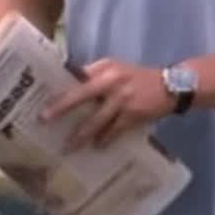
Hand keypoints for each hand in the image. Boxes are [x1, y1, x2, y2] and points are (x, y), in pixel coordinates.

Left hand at [41, 59, 172, 151]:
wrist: (172, 86)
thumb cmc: (140, 78)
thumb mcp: (119, 69)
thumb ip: (97, 75)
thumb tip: (70, 87)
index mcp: (106, 67)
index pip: (78, 76)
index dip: (61, 87)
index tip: (42, 99)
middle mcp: (112, 80)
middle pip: (81, 95)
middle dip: (61, 108)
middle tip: (43, 119)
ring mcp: (122, 98)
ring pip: (96, 119)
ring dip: (81, 134)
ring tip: (68, 146)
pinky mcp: (132, 114)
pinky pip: (113, 130)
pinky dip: (104, 139)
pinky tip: (97, 146)